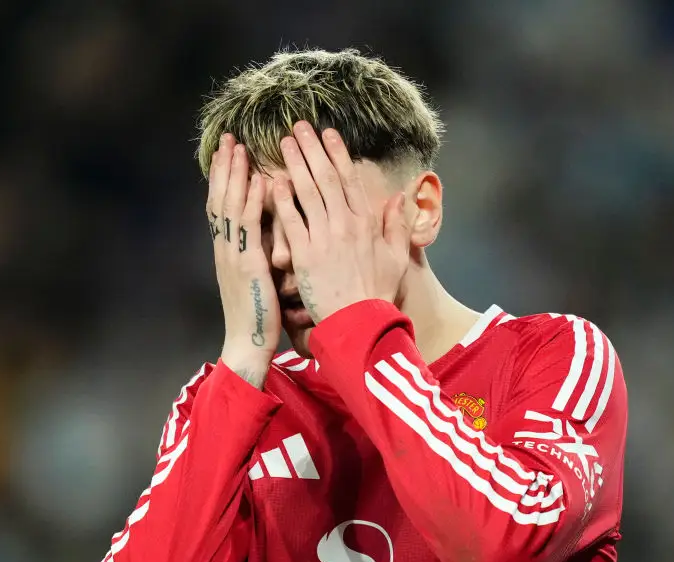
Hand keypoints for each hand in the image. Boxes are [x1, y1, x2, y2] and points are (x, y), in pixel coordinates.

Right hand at [208, 134, 279, 387]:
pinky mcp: (248, 264)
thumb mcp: (256, 278)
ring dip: (235, 174)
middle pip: (220, 198)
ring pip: (231, 206)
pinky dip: (254, 201)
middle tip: (228, 138)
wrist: (248, 344)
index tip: (228, 152)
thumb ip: (258, 252)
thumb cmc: (258, 315)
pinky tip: (260, 180)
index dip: (224, 177)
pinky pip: (250, 227)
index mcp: (228, 250)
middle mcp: (226, 248)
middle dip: (224, 167)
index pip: (222, 205)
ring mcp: (234, 255)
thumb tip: (267, 232)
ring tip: (238, 147)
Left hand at [273, 121, 409, 322]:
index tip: (328, 132)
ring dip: (296, 164)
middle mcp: (345, 224)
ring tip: (284, 143)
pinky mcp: (305, 255)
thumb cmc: (378, 294)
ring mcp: (324, 238)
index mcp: (366, 222)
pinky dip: (283, 200)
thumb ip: (397, 226)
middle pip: (326, 177)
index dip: (337, 153)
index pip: (349, 179)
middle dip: (312, 149)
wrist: (360, 323)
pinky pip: (292, 222)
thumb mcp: (398, 258)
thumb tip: (400, 197)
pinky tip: (273, 181)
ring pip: (308, 192)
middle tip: (298, 126)